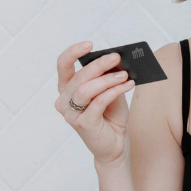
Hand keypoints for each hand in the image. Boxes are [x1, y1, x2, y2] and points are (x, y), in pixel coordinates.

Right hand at [56, 42, 132, 166]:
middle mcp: (64, 101)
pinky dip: (114, 91)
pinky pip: (98, 102)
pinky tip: (127, 85)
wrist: (115, 145)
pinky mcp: (84, 125)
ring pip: (85, 90)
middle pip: (79, 77)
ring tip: (124, 74)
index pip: (63, 66)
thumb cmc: (110, 118)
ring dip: (107, 80)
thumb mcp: (110, 91)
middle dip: (99, 65)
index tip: (90, 44)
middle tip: (116, 57)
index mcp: (67, 89)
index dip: (73, 52)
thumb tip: (114, 60)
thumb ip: (107, 77)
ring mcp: (72, 115)